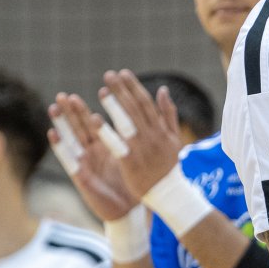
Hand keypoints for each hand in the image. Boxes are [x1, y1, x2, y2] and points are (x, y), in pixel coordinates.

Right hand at [49, 94, 139, 222]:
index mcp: (104, 147)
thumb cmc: (130, 184)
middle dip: (70, 112)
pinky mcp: (81, 178)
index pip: (91, 124)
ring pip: (71, 140)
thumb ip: (128, 139)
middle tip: (62, 95)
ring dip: (62, 124)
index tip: (74, 95)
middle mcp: (92, 154)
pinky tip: (53, 134)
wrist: (129, 211)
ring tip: (54, 107)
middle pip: (78, 128)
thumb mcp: (130, 157)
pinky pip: (69, 160)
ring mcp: (85, 165)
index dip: (85, 110)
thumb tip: (136, 118)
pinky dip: (61, 147)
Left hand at [100, 70, 187, 199]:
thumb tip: (163, 90)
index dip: (133, 87)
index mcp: (160, 129)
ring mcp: (142, 148)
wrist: (169, 194)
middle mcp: (152, 135)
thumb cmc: (169, 167)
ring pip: (127, 122)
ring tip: (102, 91)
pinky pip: (116, 144)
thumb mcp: (174, 138)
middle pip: (135, 109)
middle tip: (109, 74)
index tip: (123, 73)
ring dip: (114, 105)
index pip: (145, 103)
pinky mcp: (131, 162)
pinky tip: (94, 119)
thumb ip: (168, 114)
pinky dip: (106, 131)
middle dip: (122, 90)